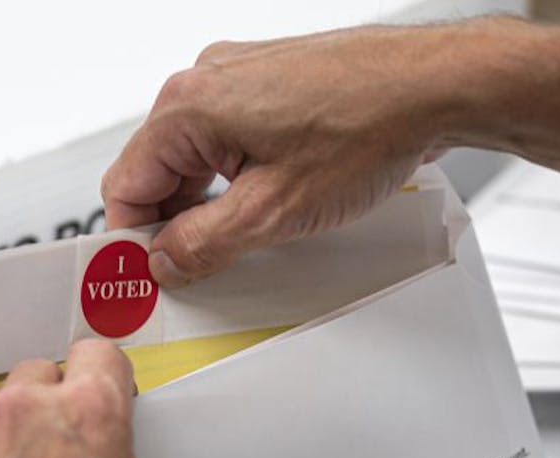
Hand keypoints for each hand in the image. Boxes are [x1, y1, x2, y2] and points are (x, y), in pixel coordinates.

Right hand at [102, 20, 511, 285]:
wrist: (434, 87)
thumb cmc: (368, 127)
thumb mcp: (272, 212)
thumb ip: (202, 244)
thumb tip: (165, 260)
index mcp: (188, 106)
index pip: (124, 185)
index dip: (133, 241)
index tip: (146, 276)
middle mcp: (206, 81)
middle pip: (158, 172)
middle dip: (174, 224)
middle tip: (199, 269)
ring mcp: (239, 78)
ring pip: (196, 158)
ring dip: (209, 204)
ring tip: (249, 235)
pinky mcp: (270, 84)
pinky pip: (230, 140)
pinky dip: (238, 178)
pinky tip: (270, 203)